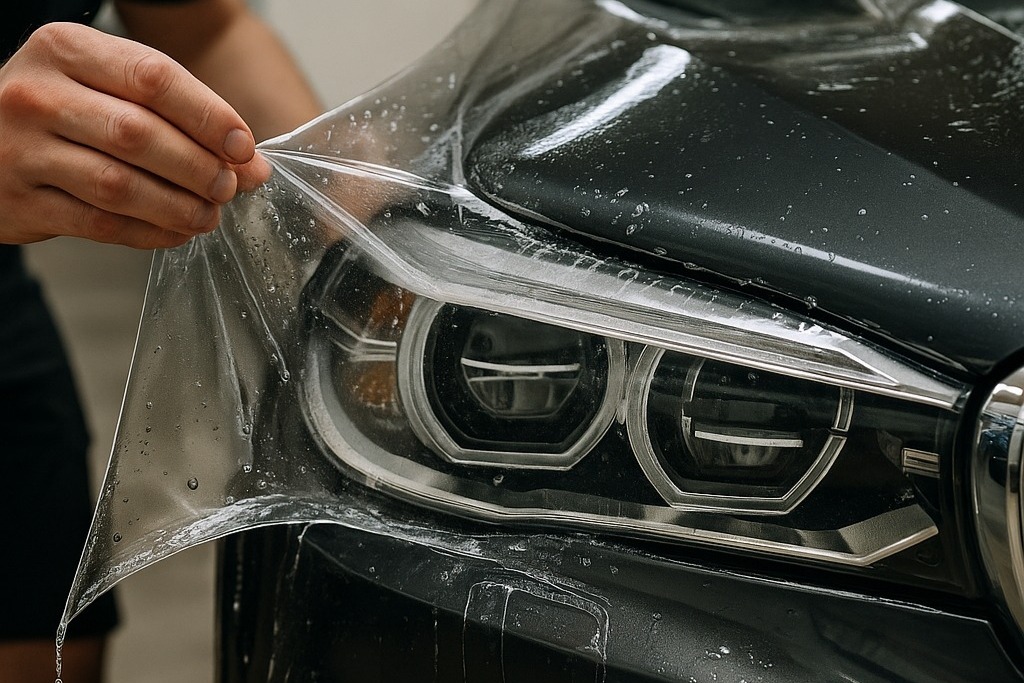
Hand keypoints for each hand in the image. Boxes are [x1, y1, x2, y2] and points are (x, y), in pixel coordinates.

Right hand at [0, 22, 271, 248]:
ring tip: (209, 215)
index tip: (243, 147)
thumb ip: (176, 117)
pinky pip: (100, 224)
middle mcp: (37, 94)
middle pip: (139, 134)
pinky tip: (175, 232)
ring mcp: (22, 149)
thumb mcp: (105, 88)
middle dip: (199, 167)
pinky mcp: (20, 201)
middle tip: (229, 187)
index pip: (153, 78)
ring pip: (120, 185)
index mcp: (65, 49)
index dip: (209, 117)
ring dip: (178, 206)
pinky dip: (149, 233)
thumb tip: (250, 165)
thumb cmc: (57, 111)